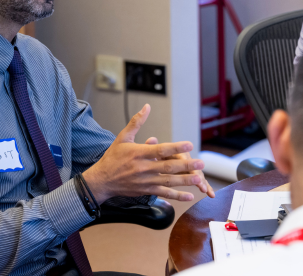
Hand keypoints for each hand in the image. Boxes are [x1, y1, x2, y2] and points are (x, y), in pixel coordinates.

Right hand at [83, 104, 205, 203]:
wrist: (101, 181)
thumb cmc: (113, 157)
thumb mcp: (123, 137)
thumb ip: (136, 122)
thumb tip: (147, 107)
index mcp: (139, 153)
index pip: (160, 150)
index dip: (175, 147)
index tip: (189, 144)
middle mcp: (144, 168)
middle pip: (168, 167)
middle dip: (186, 165)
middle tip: (201, 163)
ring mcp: (146, 181)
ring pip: (168, 181)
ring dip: (184, 181)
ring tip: (198, 179)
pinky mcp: (146, 191)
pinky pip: (164, 194)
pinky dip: (177, 196)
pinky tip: (189, 195)